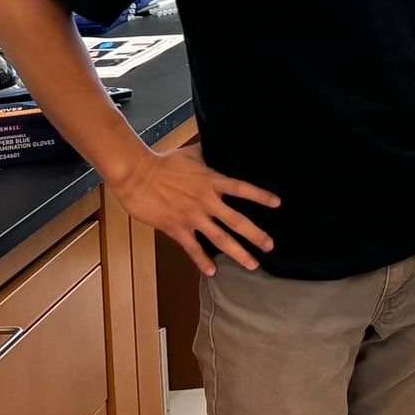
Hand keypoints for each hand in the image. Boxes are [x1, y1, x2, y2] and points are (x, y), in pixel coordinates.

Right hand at [111, 143, 279, 276]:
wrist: (137, 175)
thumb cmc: (163, 162)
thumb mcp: (192, 154)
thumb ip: (209, 153)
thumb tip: (219, 142)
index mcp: (212, 182)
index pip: (242, 189)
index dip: (260, 196)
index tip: (278, 204)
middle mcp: (207, 201)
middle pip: (236, 221)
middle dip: (255, 235)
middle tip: (270, 246)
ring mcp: (192, 217)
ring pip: (220, 239)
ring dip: (238, 252)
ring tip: (252, 265)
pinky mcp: (176, 228)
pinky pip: (192, 248)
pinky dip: (202, 260)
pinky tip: (212, 272)